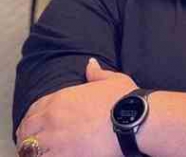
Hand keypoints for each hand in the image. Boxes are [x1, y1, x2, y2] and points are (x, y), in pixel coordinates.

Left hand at [17, 59, 137, 156]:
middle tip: (32, 140)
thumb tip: (91, 63)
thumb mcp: (112, 79)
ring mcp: (56, 140)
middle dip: (28, 134)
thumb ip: (97, 73)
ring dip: (32, 150)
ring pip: (29, 149)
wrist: (132, 121)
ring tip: (37, 152)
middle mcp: (53, 119)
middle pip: (28, 130)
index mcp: (62, 98)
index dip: (33, 117)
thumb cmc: (123, 99)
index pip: (35, 109)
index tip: (35, 123)